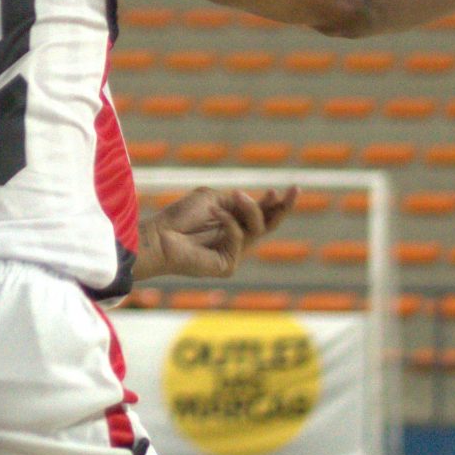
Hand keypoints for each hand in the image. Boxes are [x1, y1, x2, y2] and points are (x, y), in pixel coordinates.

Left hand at [143, 185, 296, 284]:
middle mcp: (236, 239)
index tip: (285, 188)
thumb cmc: (180, 217)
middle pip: (269, 225)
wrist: (159, 236)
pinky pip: (239, 238)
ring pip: (257, 229)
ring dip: (249, 209)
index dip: (275, 202)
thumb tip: (257, 200)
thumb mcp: (213, 199)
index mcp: (233, 222)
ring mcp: (234, 253)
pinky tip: (215, 213)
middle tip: (295, 190)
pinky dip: (229, 222)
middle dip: (283, 208)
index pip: (261, 214)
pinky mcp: (228, 266)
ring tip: (236, 196)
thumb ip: (236, 201)